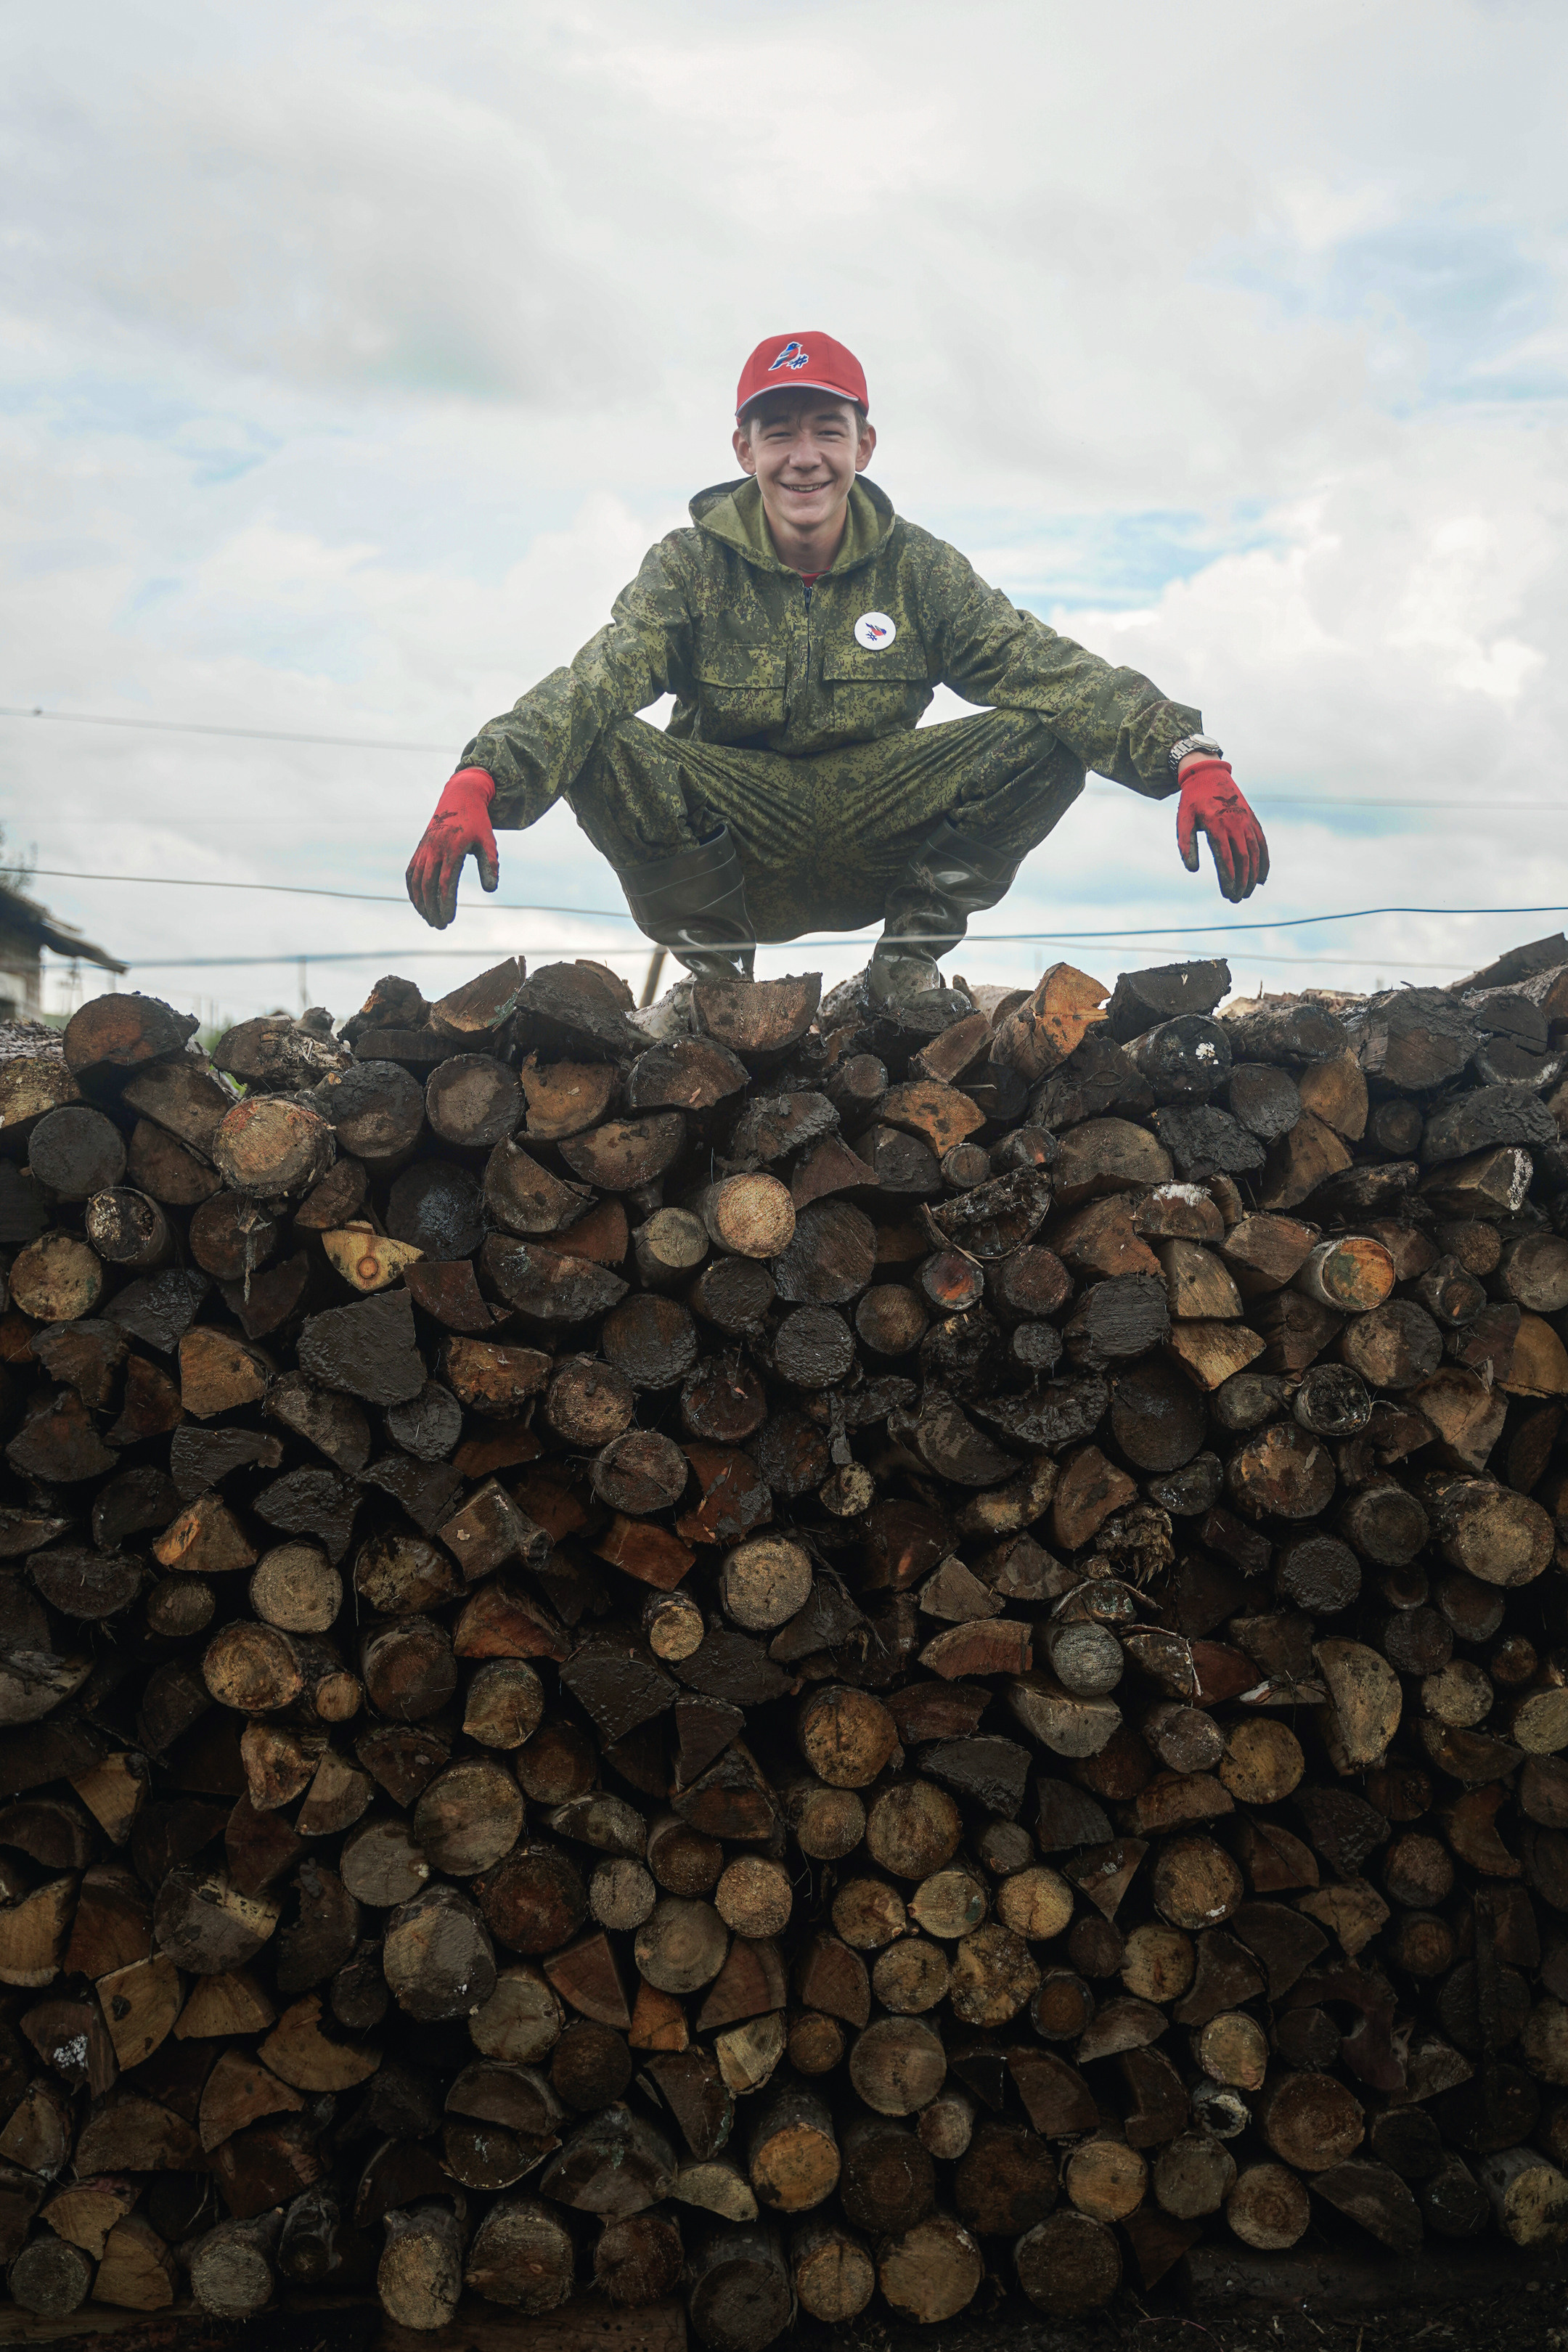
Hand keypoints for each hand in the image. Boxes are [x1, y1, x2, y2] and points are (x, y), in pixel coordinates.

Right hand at [406, 767, 498, 927]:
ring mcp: (424, 849)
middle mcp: (434, 849)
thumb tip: (491, 889)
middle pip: (428, 885)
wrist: (459, 798)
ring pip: (416, 881)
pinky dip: (412, 890)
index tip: (449, 918)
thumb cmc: (477, 823)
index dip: (446, 902)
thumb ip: (490, 865)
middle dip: (432, 908)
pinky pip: (411, 873)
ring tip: (430, 920)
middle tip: (440, 926)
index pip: (446, 882)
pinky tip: (419, 904)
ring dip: (421, 903)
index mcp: (452, 848)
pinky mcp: (419, 850)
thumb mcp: (488, 842)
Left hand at [1176, 756, 1267, 901]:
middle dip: (1241, 881)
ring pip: (1254, 852)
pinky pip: (1261, 843)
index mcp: (1216, 824)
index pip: (1226, 857)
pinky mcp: (1252, 820)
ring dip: (1253, 875)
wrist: (1208, 773)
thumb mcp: (1183, 819)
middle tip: (1236, 899)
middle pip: (1243, 858)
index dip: (1228, 877)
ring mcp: (1246, 821)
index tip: (1227, 893)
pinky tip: (1262, 878)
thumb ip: (1186, 844)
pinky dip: (1264, 861)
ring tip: (1247, 893)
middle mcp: (1235, 823)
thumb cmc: (1192, 800)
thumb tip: (1192, 869)